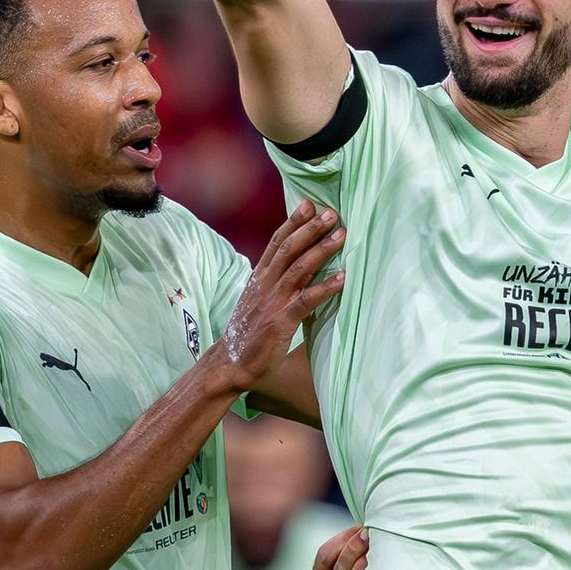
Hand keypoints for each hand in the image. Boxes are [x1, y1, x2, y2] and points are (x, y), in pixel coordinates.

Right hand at [219, 200, 344, 391]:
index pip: (277, 243)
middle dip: (310, 228)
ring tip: (341, 235)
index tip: (308, 204)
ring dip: (321, 250)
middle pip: (289, 249)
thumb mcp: (259, 301)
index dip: (293, 222)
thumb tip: (301, 272)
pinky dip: (324, 288)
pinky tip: (342, 278)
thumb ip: (276, 285)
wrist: (228, 365)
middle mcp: (266, 285)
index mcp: (260, 278)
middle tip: (331, 212)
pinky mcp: (280, 321)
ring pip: (298, 268)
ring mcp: (273, 302)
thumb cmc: (248, 335)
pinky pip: (305, 300)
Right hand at [310, 525, 368, 569]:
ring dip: (360, 560)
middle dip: (353, 546)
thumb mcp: (349, 568)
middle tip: (368, 533)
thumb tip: (365, 526)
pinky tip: (372, 567)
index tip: (359, 528)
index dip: (342, 539)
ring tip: (372, 547)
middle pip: (337, 565)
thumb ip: (350, 549)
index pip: (324, 555)